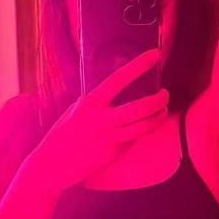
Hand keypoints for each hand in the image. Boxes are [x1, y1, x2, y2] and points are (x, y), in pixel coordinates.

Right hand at [34, 49, 169, 192]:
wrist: (52, 164)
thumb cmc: (65, 136)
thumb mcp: (77, 111)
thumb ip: (97, 103)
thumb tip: (117, 93)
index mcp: (90, 102)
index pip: (119, 79)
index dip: (139, 65)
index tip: (155, 54)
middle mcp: (101, 118)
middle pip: (141, 106)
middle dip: (159, 99)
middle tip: (165, 94)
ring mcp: (108, 136)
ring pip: (144, 125)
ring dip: (159, 116)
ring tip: (163, 111)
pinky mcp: (113, 152)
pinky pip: (135, 139)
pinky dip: (143, 131)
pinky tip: (146, 127)